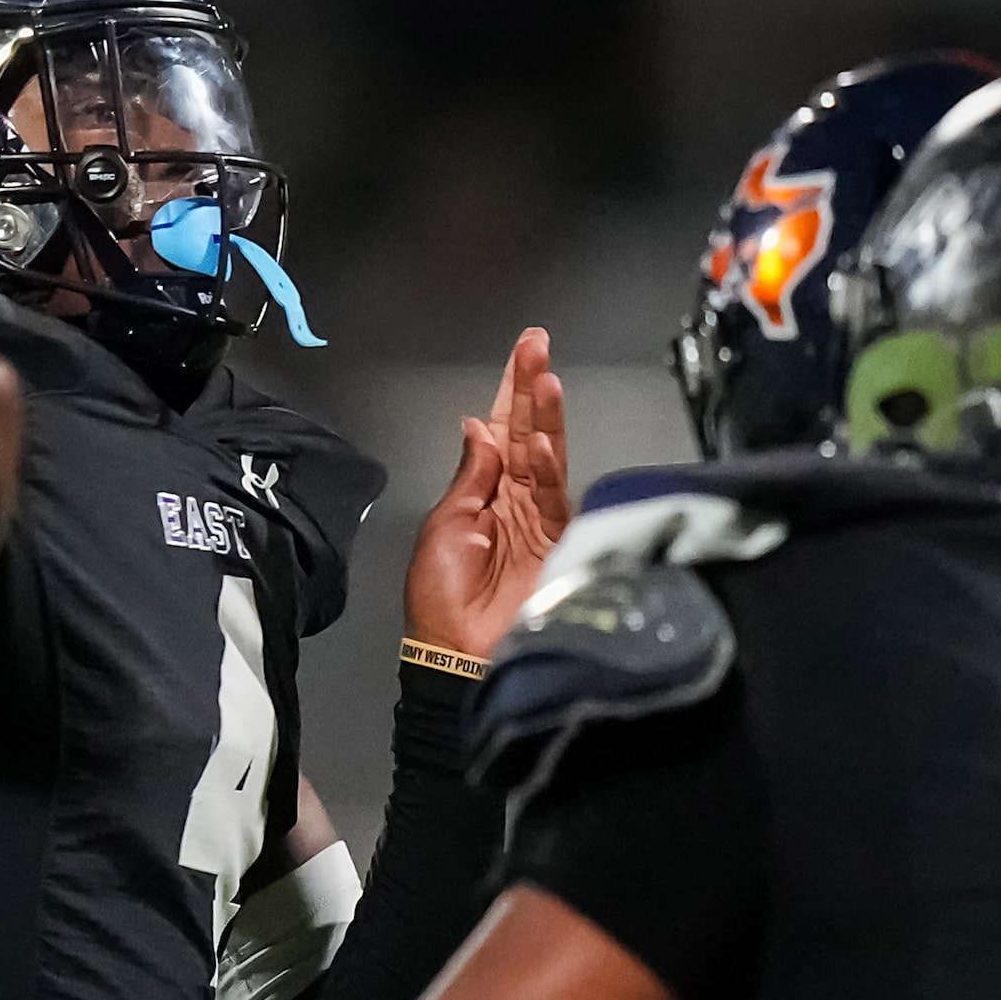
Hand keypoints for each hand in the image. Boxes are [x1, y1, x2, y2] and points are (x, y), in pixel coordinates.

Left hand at [403, 328, 569, 657]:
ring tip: (545, 378)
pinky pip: (553, 497)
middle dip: (532, 389)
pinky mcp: (558, 544)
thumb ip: (470, 476)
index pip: (499, 431)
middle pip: (526, 433)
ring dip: (544, 418)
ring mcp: (539, 519)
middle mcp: (514, 499)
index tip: (523, 352)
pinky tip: (540, 441)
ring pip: (545, 456)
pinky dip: (547, 469)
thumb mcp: (444, 525)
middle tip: (538, 345)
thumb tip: (480, 424)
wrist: (458, 654)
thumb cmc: (442, 597)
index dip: (510, 392)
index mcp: (482, 493)